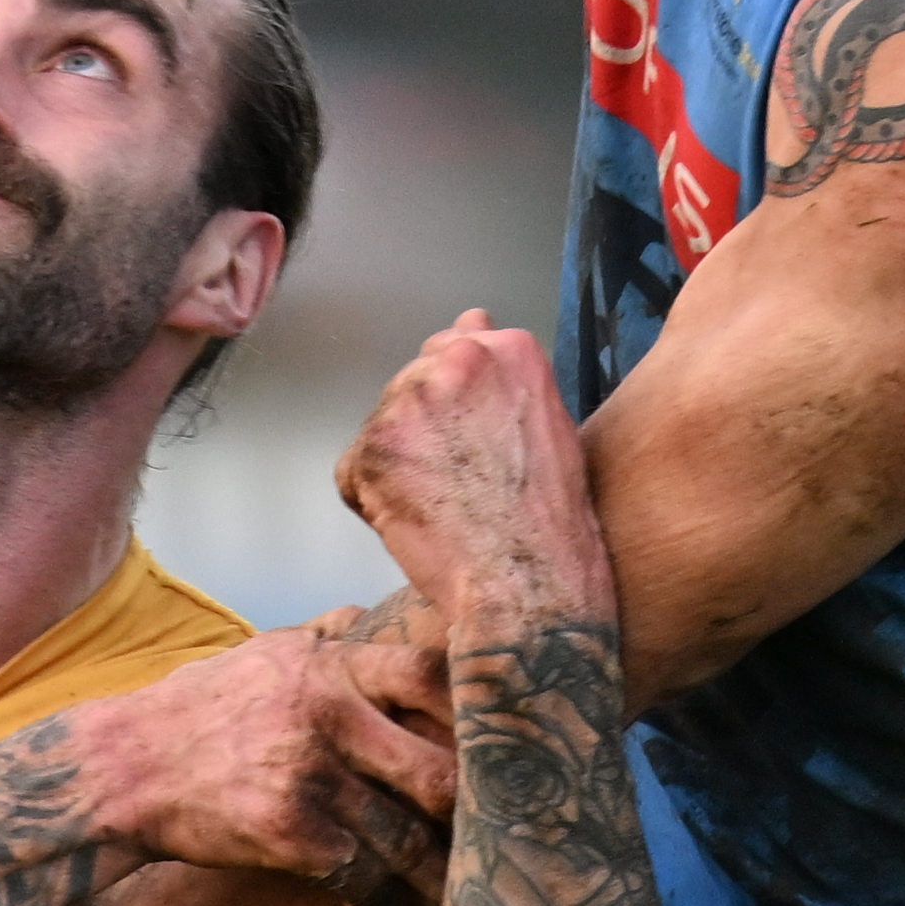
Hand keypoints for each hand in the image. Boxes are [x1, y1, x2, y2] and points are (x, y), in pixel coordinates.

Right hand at [55, 619, 451, 893]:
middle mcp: (327, 717)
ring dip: (424, 872)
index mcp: (329, 669)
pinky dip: (370, 897)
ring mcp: (309, 776)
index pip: (432, 677)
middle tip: (484, 836)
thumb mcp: (257, 655)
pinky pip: (359, 875)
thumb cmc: (194, 712)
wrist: (121, 770)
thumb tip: (362, 614)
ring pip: (403, 837)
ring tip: (438, 888)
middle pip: (438, 771)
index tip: (485, 747)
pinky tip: (367, 904)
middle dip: (466, 813)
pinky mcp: (289, 834)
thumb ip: (320, 638)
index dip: (471, 714)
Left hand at [339, 311, 615, 658]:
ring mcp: (408, 403)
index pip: (453, 352)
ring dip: (399, 468)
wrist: (528, 585)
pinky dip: (374, 503)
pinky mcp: (370, 449)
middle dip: (425, 434)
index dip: (459, 407)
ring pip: (383, 430)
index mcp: (507, 349)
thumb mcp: (545, 423)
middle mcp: (455, 361)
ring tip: (448, 507)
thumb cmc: (549, 519)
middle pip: (412, 388)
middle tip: (464, 485)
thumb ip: (498, 370)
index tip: (478, 446)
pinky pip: (355, 472)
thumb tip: (469, 319)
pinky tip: (419, 525)